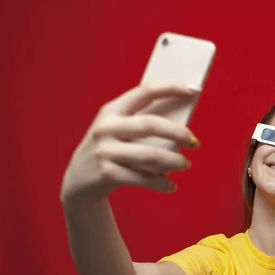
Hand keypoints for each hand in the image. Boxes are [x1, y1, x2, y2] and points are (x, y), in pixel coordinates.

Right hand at [60, 84, 199, 203]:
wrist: (79, 179)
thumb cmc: (112, 149)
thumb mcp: (119, 130)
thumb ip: (144, 122)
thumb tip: (184, 123)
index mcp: (111, 110)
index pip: (145, 92)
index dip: (170, 88)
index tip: (193, 89)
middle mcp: (105, 127)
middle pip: (150, 125)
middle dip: (178, 133)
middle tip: (195, 142)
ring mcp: (104, 151)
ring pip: (150, 155)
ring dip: (174, 161)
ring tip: (185, 164)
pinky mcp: (106, 173)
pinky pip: (143, 178)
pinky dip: (161, 183)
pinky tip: (171, 186)